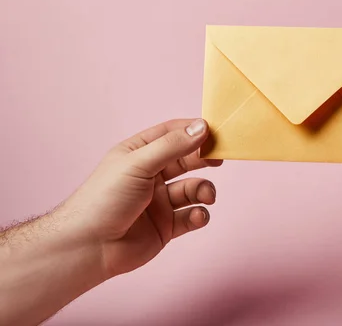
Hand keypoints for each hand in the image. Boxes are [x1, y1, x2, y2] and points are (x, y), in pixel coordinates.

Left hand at [58, 118, 221, 278]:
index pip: (172, 133)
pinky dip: (199, 215)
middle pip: (187, 159)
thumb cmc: (104, 199)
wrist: (88, 248)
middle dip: (204, 159)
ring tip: (206, 195)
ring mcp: (159, 201)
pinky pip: (192, 216)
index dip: (194, 131)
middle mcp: (151, 175)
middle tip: (220, 159)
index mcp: (140, 153)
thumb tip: (202, 127)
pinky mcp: (166, 225)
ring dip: (204, 190)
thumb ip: (173, 146)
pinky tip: (196, 216)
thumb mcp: (139, 164)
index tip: (217, 132)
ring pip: (193, 188)